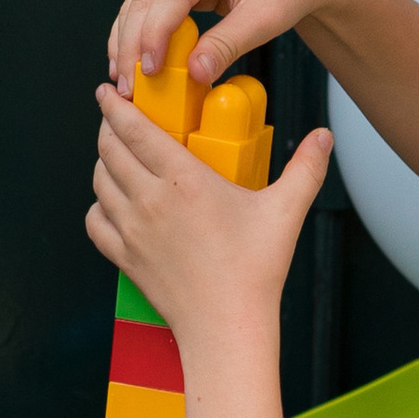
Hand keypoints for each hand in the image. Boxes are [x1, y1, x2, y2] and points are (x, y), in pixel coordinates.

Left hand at [90, 85, 333, 351]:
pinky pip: (94, 220)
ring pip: (99, 181)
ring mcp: (131, 229)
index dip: (116, 105)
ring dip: (103, 162)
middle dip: (108, 127)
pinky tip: (113, 202)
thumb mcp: (286, 212)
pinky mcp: (123, 256)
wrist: (227, 326)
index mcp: (184, 179)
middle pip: (109, 148)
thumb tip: (323, 137)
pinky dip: (98, 206)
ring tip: (117, 154)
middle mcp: (150, 199)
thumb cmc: (254, 271)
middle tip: (116, 118)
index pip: (134, 129)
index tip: (110, 90)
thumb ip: (306, 168)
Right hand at [108, 0, 363, 98]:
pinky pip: (147, 3)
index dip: (154, 34)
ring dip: (128, 41)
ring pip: (138, 1)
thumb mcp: (267, 18)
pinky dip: (139, 34)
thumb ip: (229, 44)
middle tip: (129, 86)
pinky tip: (130, 61)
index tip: (148, 71)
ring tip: (125, 80)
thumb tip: (194, 73)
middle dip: (133, 44)